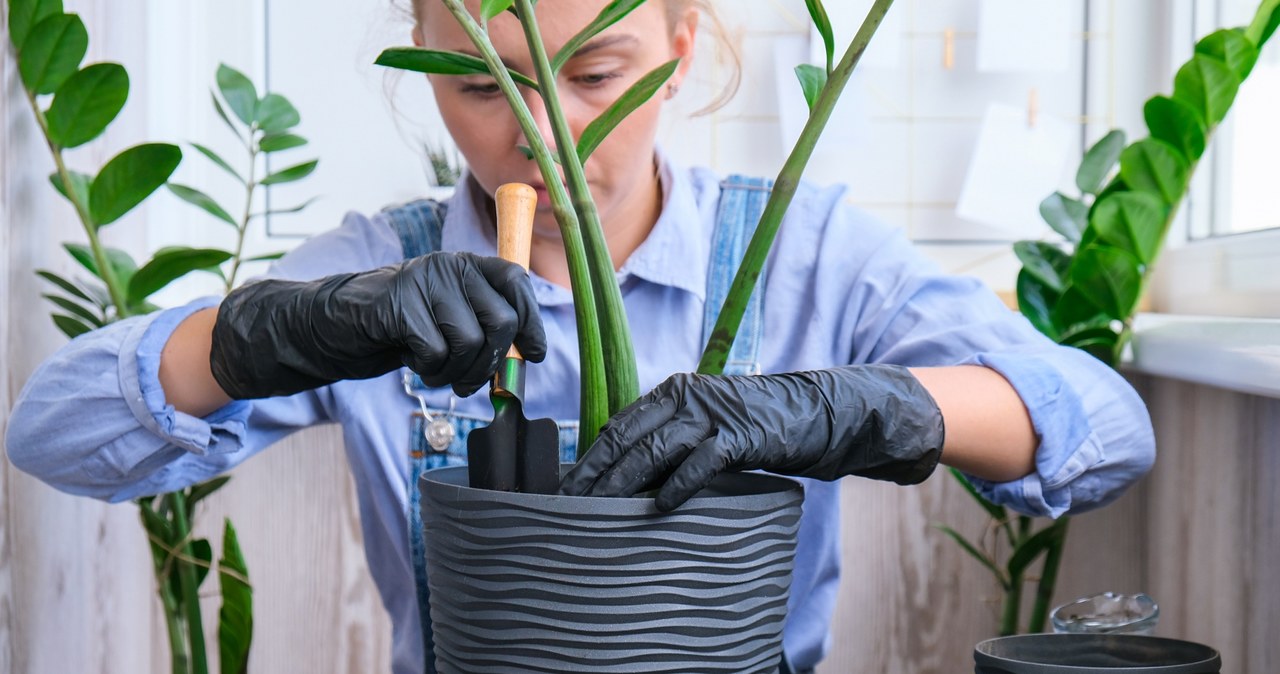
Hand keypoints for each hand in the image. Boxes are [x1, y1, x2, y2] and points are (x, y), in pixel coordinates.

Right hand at [210, 252, 544, 398]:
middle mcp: (448, 266)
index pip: (517, 282)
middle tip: (468, 379)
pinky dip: (430, 371)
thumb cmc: (399, 330)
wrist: (331, 327)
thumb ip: (484, 326)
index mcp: (466, 265)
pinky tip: (415, 364)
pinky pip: (436, 352)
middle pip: (500, 320)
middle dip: (490, 361)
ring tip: (437, 372)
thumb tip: (528, 354)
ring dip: (458, 372)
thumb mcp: (449, 321)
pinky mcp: (399, 306)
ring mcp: (422, 283)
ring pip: (471, 341)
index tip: (533, 353)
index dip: (532, 321)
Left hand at [560, 365, 943, 510]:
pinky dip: (679, 484)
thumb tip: (625, 483)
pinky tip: (659, 507)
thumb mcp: (707, 430)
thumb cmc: (758, 430)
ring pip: (655, 450)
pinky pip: (702, 461)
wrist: (822, 415)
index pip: (616, 428)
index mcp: (671, 393)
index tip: (561, 494)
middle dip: (594, 477)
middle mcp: (686, 396)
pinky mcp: (744, 434)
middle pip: (627, 439)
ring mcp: (714, 414)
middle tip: (567, 510)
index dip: (586, 461)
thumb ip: (670, 445)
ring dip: (623, 484)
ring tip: (598, 513)